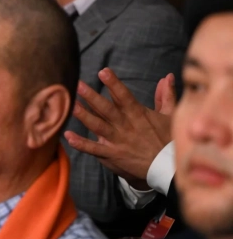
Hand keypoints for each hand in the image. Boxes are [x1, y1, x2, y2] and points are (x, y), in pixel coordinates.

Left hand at [64, 69, 174, 188]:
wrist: (168, 168)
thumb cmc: (168, 140)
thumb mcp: (170, 116)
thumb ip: (166, 95)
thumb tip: (168, 76)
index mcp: (138, 114)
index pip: (124, 96)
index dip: (114, 84)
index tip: (103, 71)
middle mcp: (125, 126)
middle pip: (106, 109)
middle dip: (92, 97)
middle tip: (78, 84)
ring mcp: (117, 140)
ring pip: (97, 126)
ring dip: (83, 115)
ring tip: (70, 105)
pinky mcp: (112, 155)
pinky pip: (94, 148)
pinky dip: (81, 143)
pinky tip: (68, 135)